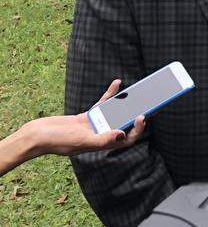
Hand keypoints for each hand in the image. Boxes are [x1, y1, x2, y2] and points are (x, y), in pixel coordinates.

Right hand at [21, 80, 145, 158]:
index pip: (126, 139)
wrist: (37, 135)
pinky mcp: (87, 116)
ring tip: (140, 91)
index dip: (137, 130)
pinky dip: (110, 94)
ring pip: (116, 112)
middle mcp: (101, 135)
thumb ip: (101, 139)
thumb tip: (122, 134)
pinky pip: (103, 104)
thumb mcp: (81, 141)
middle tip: (152, 102)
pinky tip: (118, 82)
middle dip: (138, 114)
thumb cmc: (57, 141)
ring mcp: (94, 125)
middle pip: (124, 124)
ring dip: (127, 102)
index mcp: (102, 144)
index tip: (143, 116)